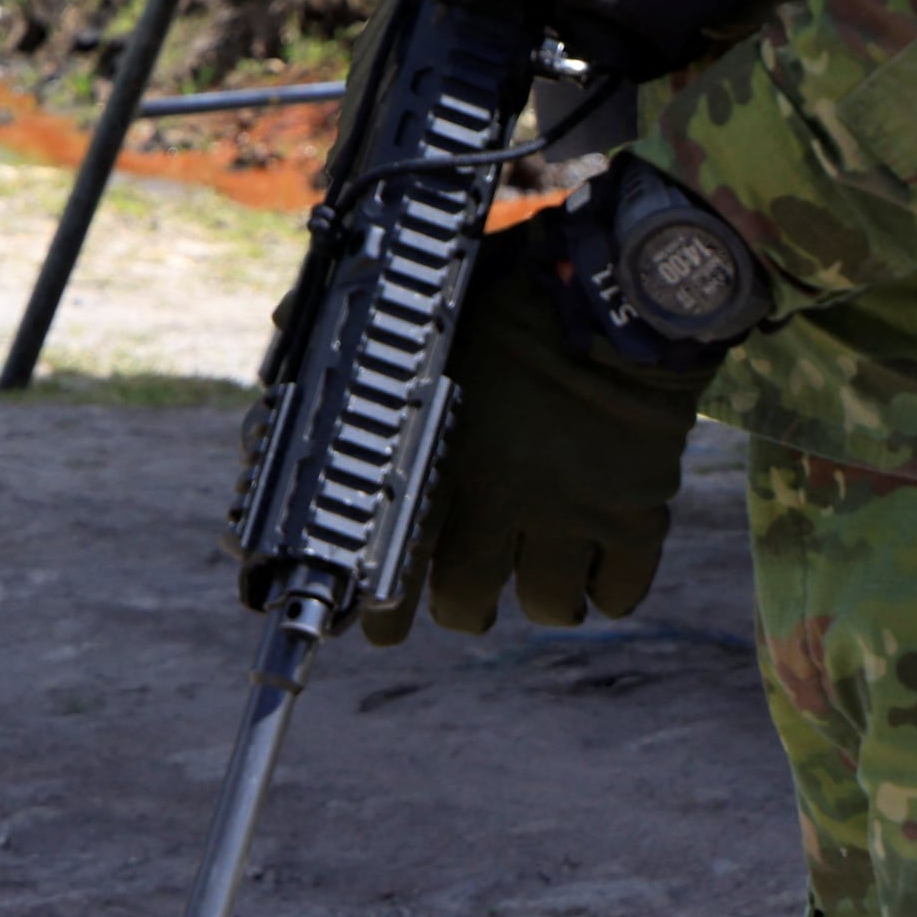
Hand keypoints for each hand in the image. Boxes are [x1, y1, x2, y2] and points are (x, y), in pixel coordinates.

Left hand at [376, 222, 712, 639]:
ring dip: (537, 603)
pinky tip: (595, 576)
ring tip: (537, 585)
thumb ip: (356, 338)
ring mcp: (572, 510)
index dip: (384, 609)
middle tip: (464, 599)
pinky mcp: (636, 514)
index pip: (394, 558)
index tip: (381, 623)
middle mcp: (501, 493)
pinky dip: (605, 594)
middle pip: (467, 602)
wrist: (623, 293)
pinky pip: (618, 593)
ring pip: (546, 607)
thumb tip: (280, 329)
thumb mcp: (429, 312)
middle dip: (460, 608)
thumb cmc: (518, 298)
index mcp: (440, 451)